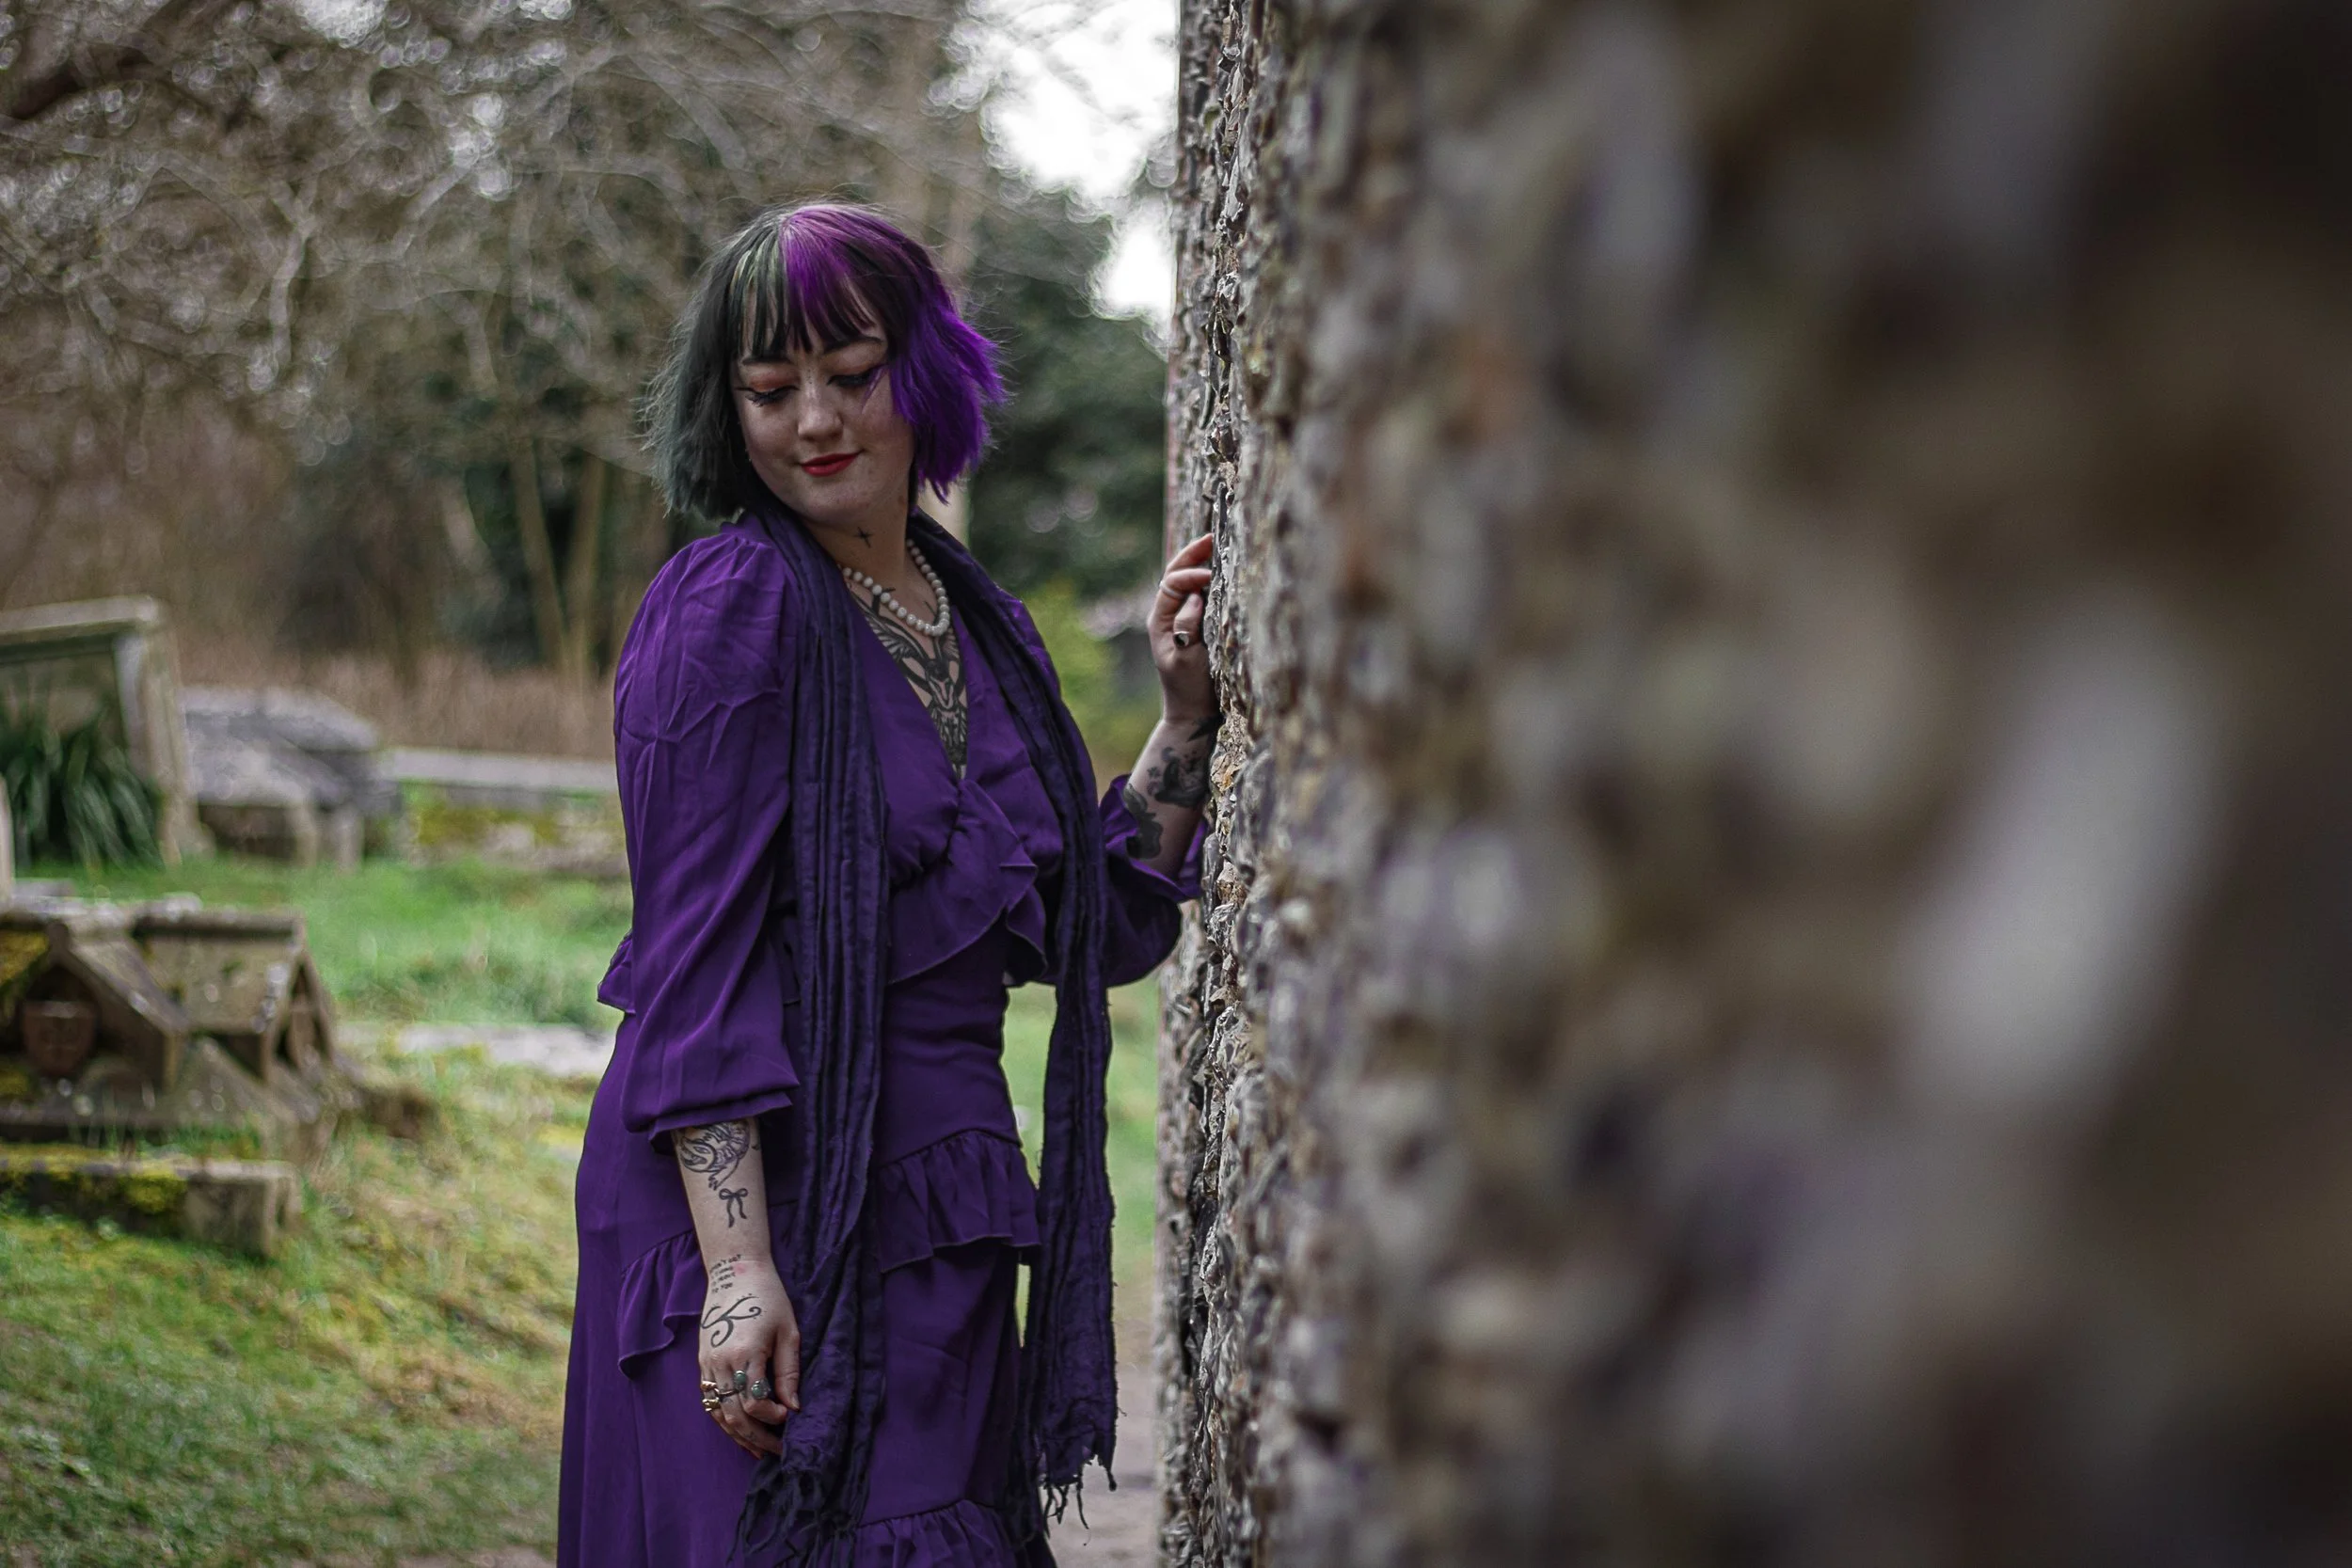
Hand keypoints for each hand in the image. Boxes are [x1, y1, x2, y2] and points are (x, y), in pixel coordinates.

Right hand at [697, 1253, 799, 1456]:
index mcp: (744, 1352)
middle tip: (778, 1451)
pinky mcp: (703, 1362)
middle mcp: (720, 1361)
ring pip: (718, 1413)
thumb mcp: (787, 1331)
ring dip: (739, 1435)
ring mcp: (707, 1363)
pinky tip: (741, 1431)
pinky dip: (725, 1420)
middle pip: (733, 1414)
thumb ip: (789, 1371)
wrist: (735, 1272)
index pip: (753, 1401)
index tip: (789, 1416)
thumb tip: (794, 1407)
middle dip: (757, 1437)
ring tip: (760, 1451)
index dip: (771, 1416)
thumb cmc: (768, 1298)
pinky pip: (710, 1401)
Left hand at [1149, 533, 1215, 723]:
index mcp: (1160, 620)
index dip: (1191, 574)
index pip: (1172, 583)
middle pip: (1177, 574)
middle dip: (1194, 554)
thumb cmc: (1190, 688)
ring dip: (1203, 563)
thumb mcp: (1186, 659)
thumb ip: (1188, 626)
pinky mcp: (1199, 627)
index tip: (1212, 578)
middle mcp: (1170, 615)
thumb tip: (1197, 596)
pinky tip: (1226, 572)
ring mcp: (1184, 620)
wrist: (1194, 714)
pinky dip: (1213, 582)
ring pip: (1190, 583)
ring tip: (1219, 545)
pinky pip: (1204, 597)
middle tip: (1212, 536)